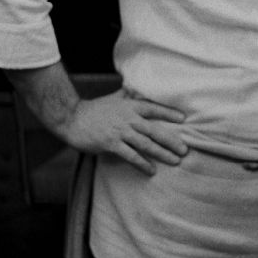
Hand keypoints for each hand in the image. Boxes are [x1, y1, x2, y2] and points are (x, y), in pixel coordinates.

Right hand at [58, 89, 188, 175]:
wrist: (71, 118)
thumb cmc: (95, 109)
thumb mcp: (114, 98)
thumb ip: (128, 93)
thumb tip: (138, 86)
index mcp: (130, 105)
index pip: (154, 108)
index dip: (169, 112)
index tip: (183, 118)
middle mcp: (128, 118)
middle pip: (154, 130)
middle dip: (171, 140)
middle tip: (185, 149)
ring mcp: (120, 131)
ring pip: (146, 144)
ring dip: (162, 153)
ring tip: (175, 161)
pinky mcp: (111, 144)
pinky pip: (130, 155)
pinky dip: (142, 163)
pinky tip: (152, 170)